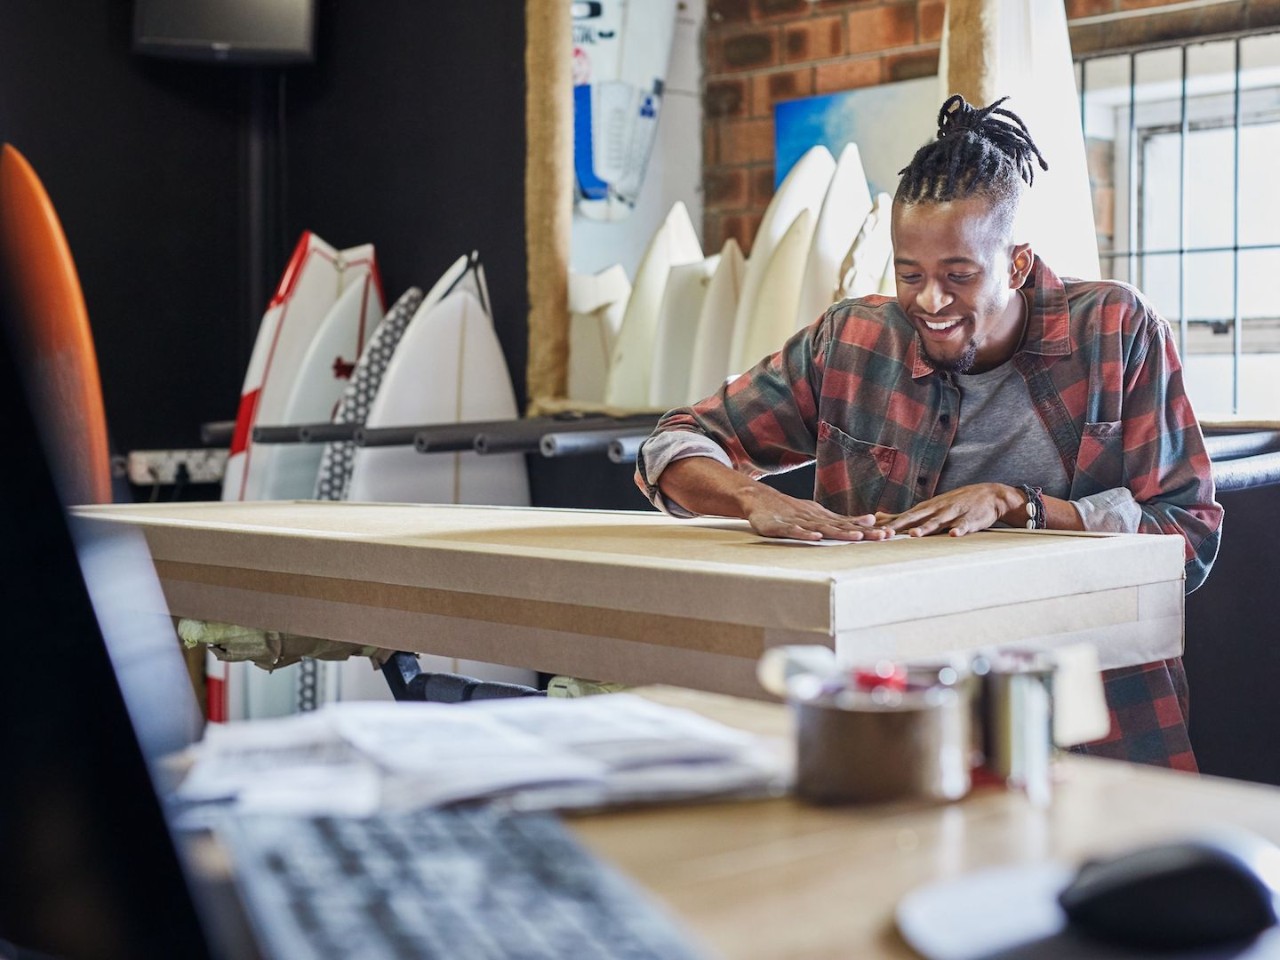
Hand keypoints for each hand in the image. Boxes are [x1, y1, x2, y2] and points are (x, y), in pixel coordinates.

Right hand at [743, 487, 888, 541]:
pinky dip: (805, 534)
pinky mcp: (780, 527)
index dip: (869, 530)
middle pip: (842, 527)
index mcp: (824, 518)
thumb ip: (842, 520)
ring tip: (857, 537)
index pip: (850, 525)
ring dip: (839, 533)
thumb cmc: (791, 510)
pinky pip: (794, 532)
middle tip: (883, 536)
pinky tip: (816, 537)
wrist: (760, 499)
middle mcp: (815, 519)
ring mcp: (798, 522)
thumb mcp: (819, 514)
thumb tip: (871, 520)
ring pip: (822, 528)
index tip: (889, 534)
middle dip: (863, 532)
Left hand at [875, 483, 1023, 537]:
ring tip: (914, 534)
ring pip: (938, 522)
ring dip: (926, 528)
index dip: (888, 523)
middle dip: (900, 526)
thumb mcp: (929, 506)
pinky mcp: (970, 519)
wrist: (990, 495)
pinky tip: (954, 534)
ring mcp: (954, 513)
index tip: (871, 530)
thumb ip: (907, 514)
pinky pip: (964, 525)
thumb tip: (879, 516)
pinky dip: (959, 529)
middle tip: (885, 534)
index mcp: (926, 508)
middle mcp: (937, 509)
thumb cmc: (955, 503)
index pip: (903, 516)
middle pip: (916, 518)